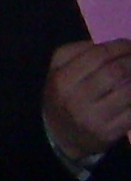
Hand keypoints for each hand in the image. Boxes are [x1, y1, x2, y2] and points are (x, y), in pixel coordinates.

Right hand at [44, 38, 130, 160]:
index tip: (130, 44)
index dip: (120, 46)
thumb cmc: (63, 95)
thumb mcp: (57, 70)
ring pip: (129, 92)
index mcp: (62, 80)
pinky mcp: (110, 133)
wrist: (61, 137)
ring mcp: (94, 118)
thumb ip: (75, 50)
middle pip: (116, 72)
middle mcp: (77, 99)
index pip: (98, 55)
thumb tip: (109, 45)